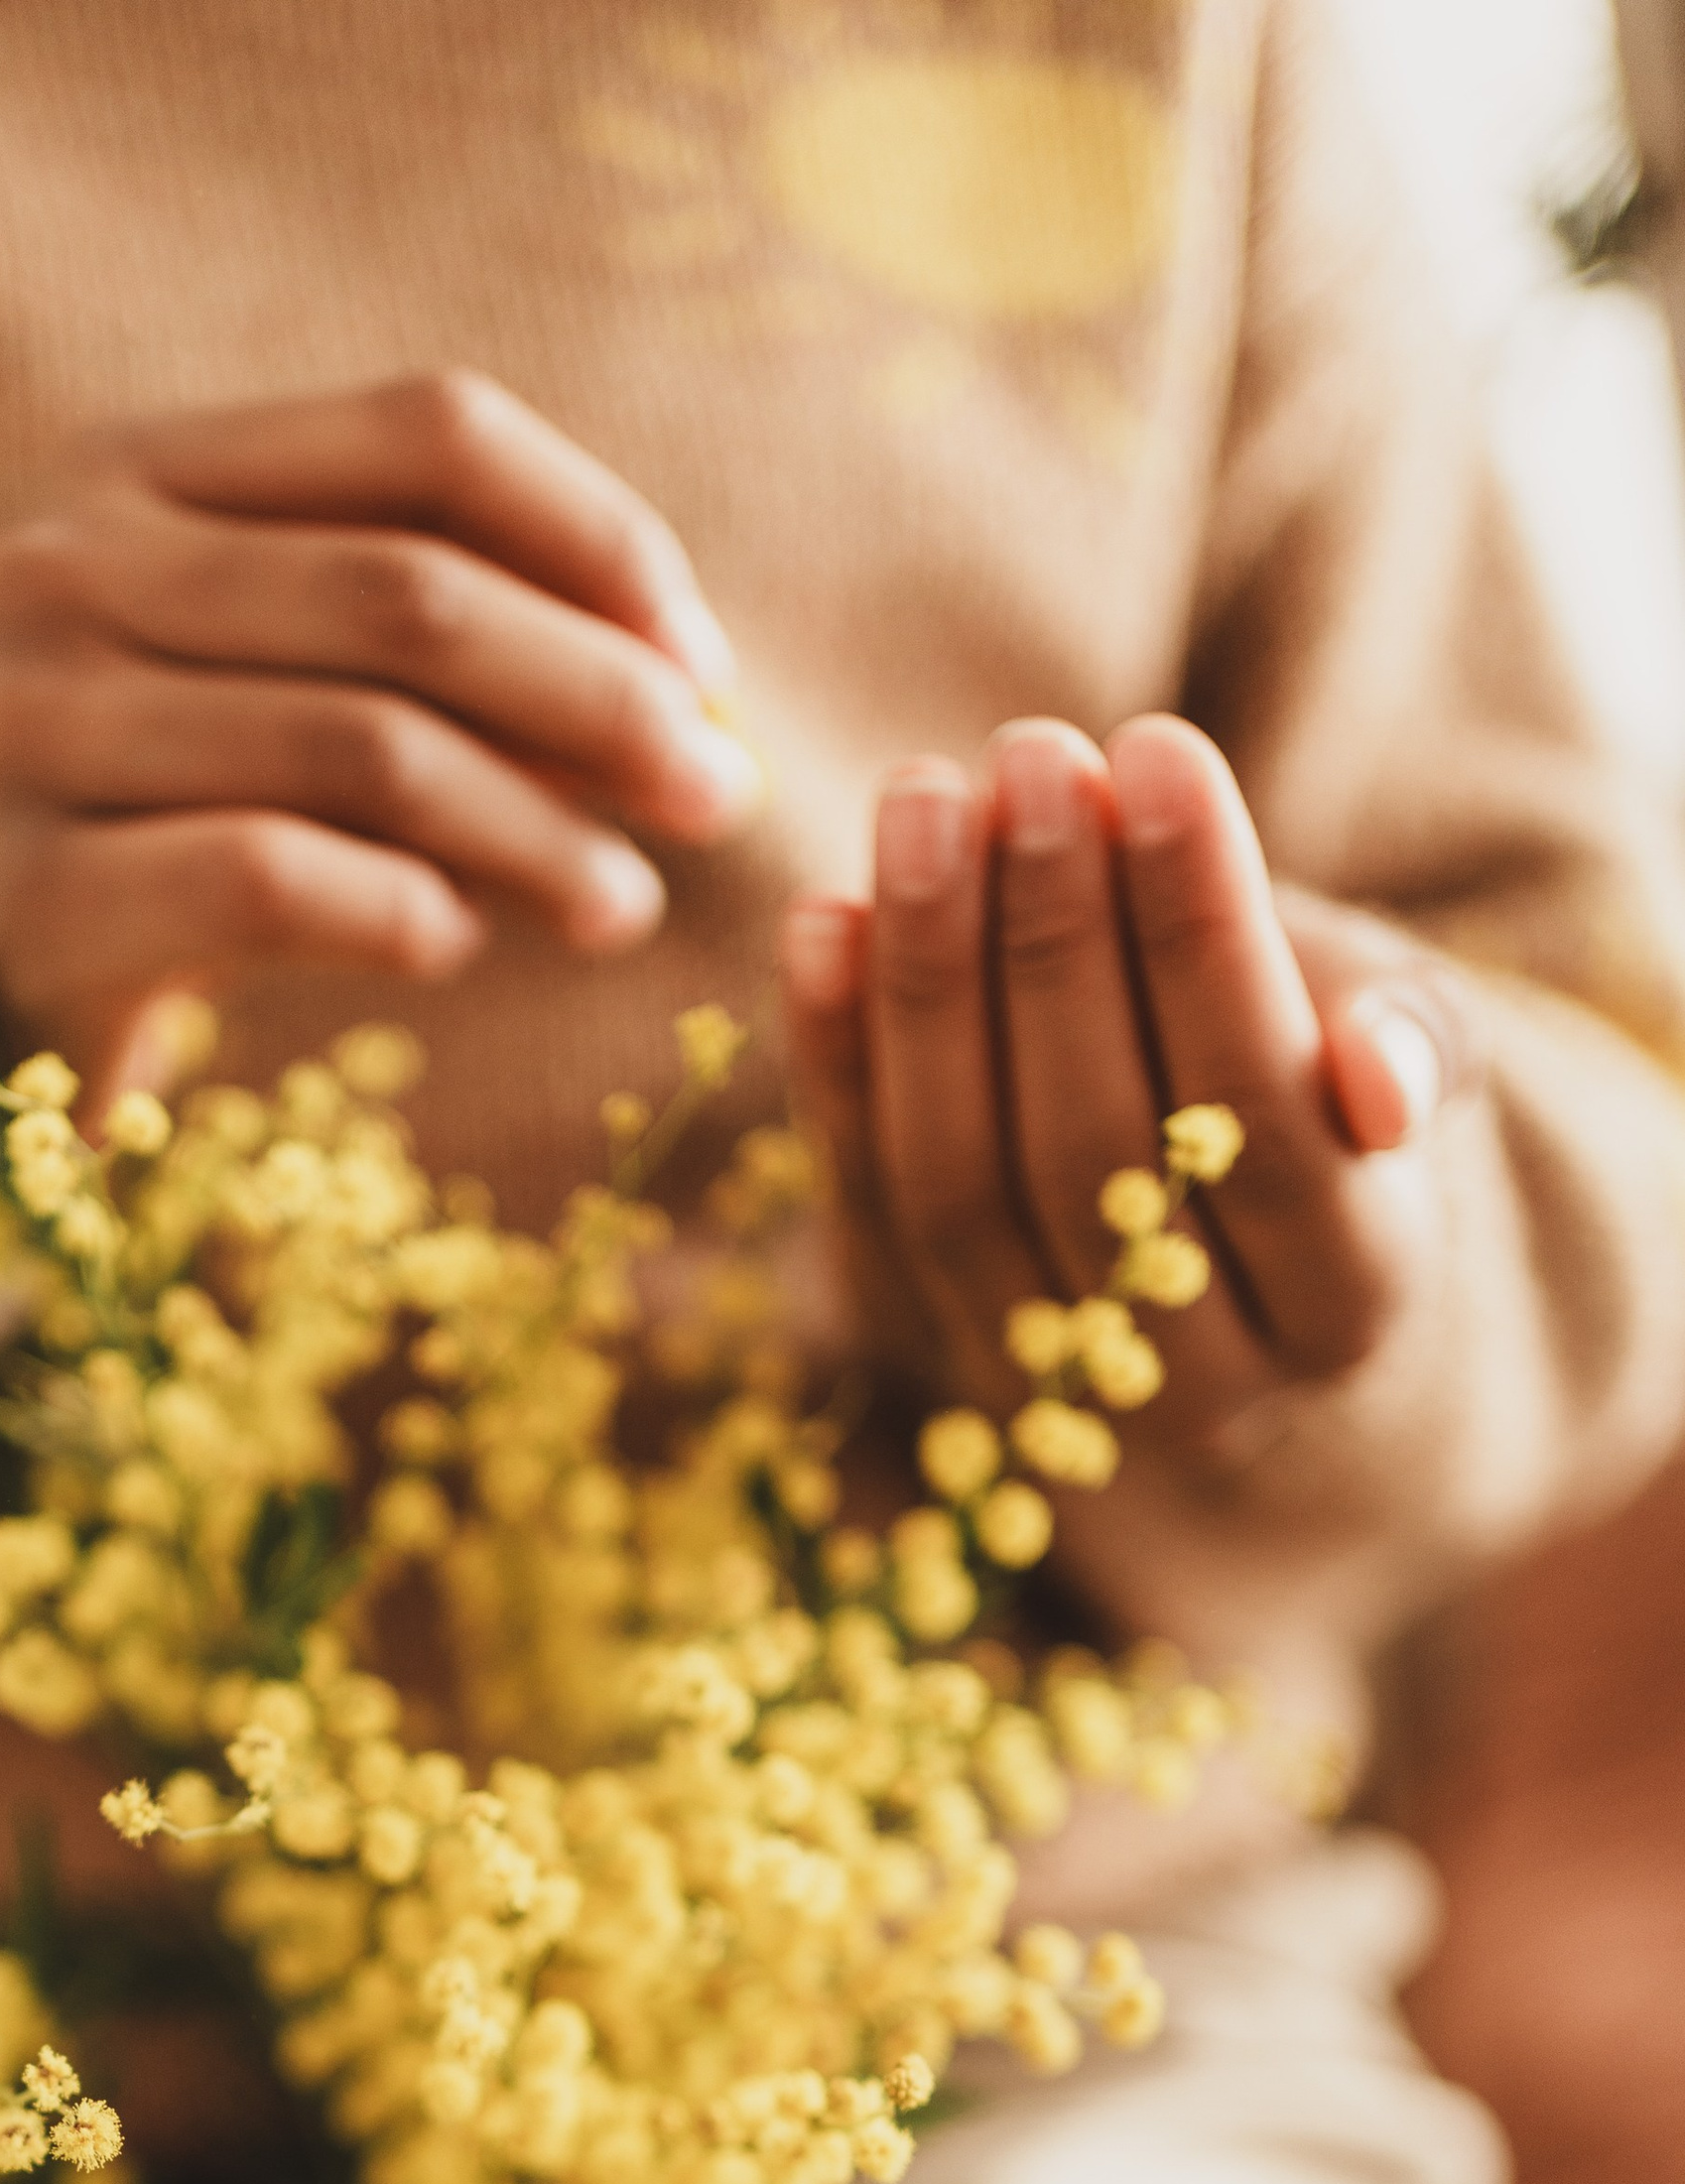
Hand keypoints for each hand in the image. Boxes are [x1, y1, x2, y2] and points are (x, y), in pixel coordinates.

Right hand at [0, 372, 758, 1169]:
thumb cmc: (148, 850)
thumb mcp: (275, 718)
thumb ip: (437, 677)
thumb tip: (690, 714)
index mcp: (140, 476)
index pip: (426, 435)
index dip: (598, 538)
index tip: (704, 667)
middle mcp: (64, 563)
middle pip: (410, 592)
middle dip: (601, 699)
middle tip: (713, 799)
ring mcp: (26, 722)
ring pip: (362, 743)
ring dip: (536, 832)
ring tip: (621, 907)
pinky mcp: (24, 889)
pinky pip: (269, 878)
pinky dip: (402, 912)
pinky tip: (460, 948)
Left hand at [781, 714, 1477, 1472]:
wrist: (1207, 1234)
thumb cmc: (1321, 1088)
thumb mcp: (1400, 1047)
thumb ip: (1408, 1039)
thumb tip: (1373, 1070)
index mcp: (1346, 1306)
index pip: (1263, 1115)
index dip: (1204, 930)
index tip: (1159, 748)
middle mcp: (1194, 1386)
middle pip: (1095, 1152)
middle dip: (1055, 935)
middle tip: (1031, 756)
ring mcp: (1035, 1385)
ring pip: (959, 1185)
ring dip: (930, 977)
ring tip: (924, 797)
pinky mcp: (907, 1345)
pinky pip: (856, 1200)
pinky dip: (832, 1055)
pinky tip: (824, 915)